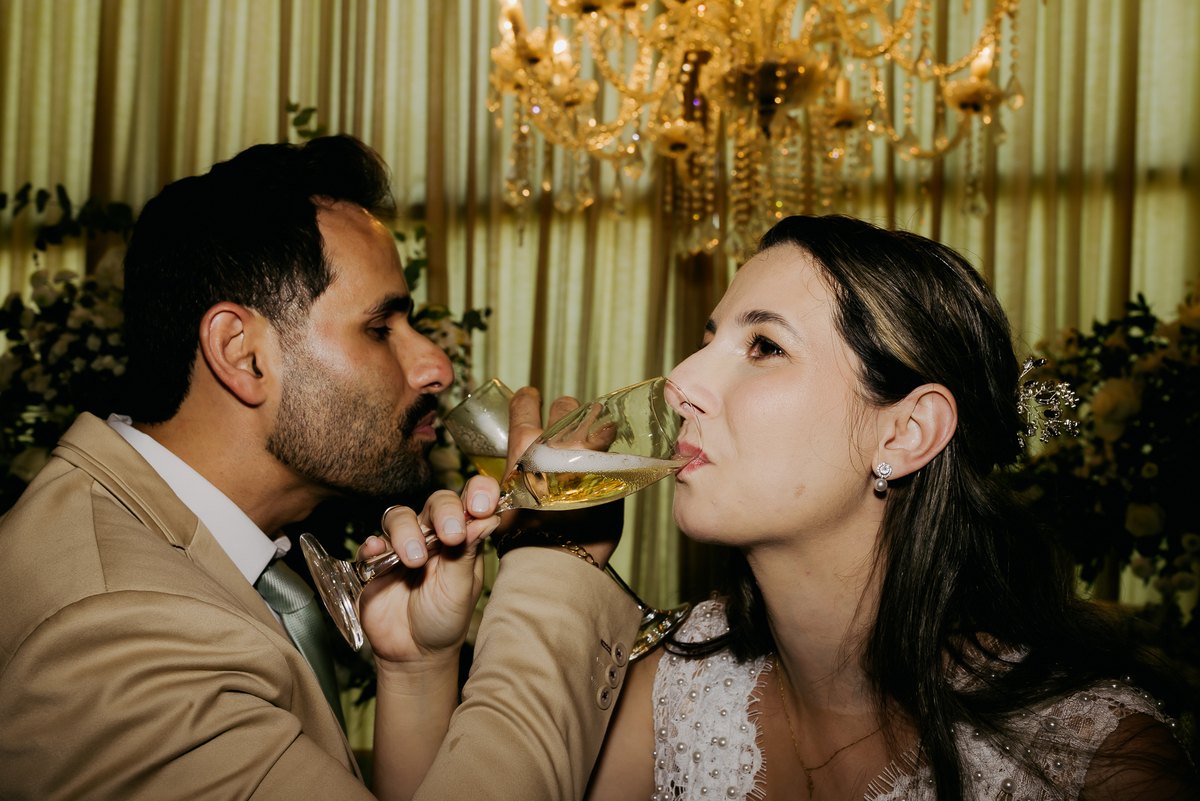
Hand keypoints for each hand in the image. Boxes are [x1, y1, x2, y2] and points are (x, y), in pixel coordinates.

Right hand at [357, 475, 500, 670]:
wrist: (414, 652)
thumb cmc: (445, 618)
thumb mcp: (462, 588)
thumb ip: (467, 553)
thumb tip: (488, 519)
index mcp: (463, 537)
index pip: (472, 500)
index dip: (478, 492)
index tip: (482, 504)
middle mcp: (433, 534)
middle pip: (437, 501)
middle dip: (444, 512)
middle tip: (451, 535)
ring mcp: (403, 544)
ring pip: (400, 516)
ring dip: (407, 532)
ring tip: (415, 561)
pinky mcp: (376, 561)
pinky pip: (370, 543)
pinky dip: (373, 545)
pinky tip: (377, 553)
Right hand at [502, 387, 623, 567]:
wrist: (555, 560)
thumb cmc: (523, 536)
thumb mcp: (505, 499)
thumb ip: (516, 475)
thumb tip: (526, 468)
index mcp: (525, 446)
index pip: (524, 403)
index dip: (528, 400)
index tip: (531, 400)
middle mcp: (558, 442)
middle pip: (566, 406)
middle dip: (566, 415)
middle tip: (567, 434)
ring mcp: (589, 453)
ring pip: (597, 420)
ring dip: (594, 429)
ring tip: (592, 448)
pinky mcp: (615, 470)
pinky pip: (616, 450)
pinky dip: (612, 456)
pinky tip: (607, 470)